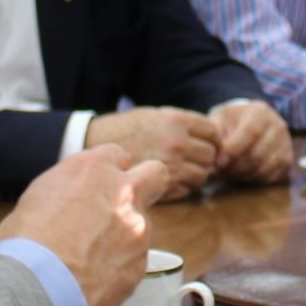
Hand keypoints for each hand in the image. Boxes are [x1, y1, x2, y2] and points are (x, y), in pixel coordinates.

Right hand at [0, 145, 170, 305]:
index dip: (110, 172)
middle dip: (146, 185)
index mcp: (93, 169)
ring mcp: (137, 228)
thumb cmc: (25, 244)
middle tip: (126, 204)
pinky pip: (137, 259)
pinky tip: (95, 277)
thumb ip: (67, 190)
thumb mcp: (38, 198)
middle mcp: (123, 193)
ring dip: (126, 235)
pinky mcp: (141, 263)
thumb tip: (67, 201)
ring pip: (143, 223)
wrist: (37, 287)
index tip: (102, 186)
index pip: (117, 155)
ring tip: (92, 257)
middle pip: (154, 174)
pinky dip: (120, 266)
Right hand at [84, 107, 220, 200]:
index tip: (205, 144)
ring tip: (180, 172)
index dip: (212, 139)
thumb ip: (182, 124)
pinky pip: (186, 190)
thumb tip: (209, 137)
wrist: (93, 146)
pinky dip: (182, 188)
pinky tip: (168, 182)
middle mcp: (177, 142)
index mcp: (176, 121)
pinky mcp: (161, 187)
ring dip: (195, 175)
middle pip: (211, 155)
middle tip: (193, 160)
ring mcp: (170, 166)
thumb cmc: (124, 129)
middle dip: (205, 159)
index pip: (213, 132)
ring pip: (202, 176)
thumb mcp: (154, 115)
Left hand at [209, 100, 294, 182]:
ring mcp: (285, 143)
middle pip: (258, 154)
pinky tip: (244, 173)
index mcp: (260, 111)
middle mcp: (278, 125)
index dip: (234, 150)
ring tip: (230, 171)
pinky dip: (255, 179)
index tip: (219, 162)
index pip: (251, 132)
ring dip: (244, 174)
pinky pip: (272, 176)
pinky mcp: (287, 160)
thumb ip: (215, 135)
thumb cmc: (231, 122)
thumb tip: (215, 156)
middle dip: (236, 167)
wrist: (249, 122)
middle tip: (221, 170)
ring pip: (264, 167)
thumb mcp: (219, 120)